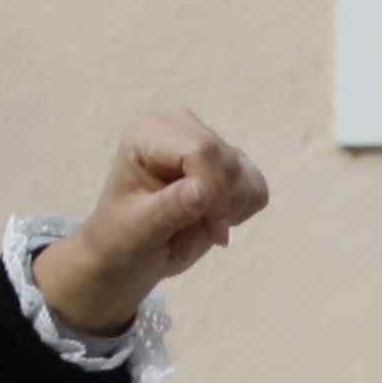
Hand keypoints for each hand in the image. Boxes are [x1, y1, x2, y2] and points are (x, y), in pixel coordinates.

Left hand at [32, 113, 267, 330]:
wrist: (131, 253)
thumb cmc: (124, 239)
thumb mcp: (139, 228)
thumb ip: (170, 208)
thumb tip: (203, 191)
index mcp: (148, 135)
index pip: (201, 150)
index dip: (212, 190)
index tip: (206, 227)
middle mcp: (180, 129)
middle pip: (228, 161)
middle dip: (221, 205)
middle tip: (197, 230)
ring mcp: (207, 143)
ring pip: (247, 175)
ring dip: (231, 210)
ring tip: (199, 224)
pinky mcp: (228, 163)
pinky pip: (257, 186)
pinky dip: (242, 210)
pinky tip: (214, 218)